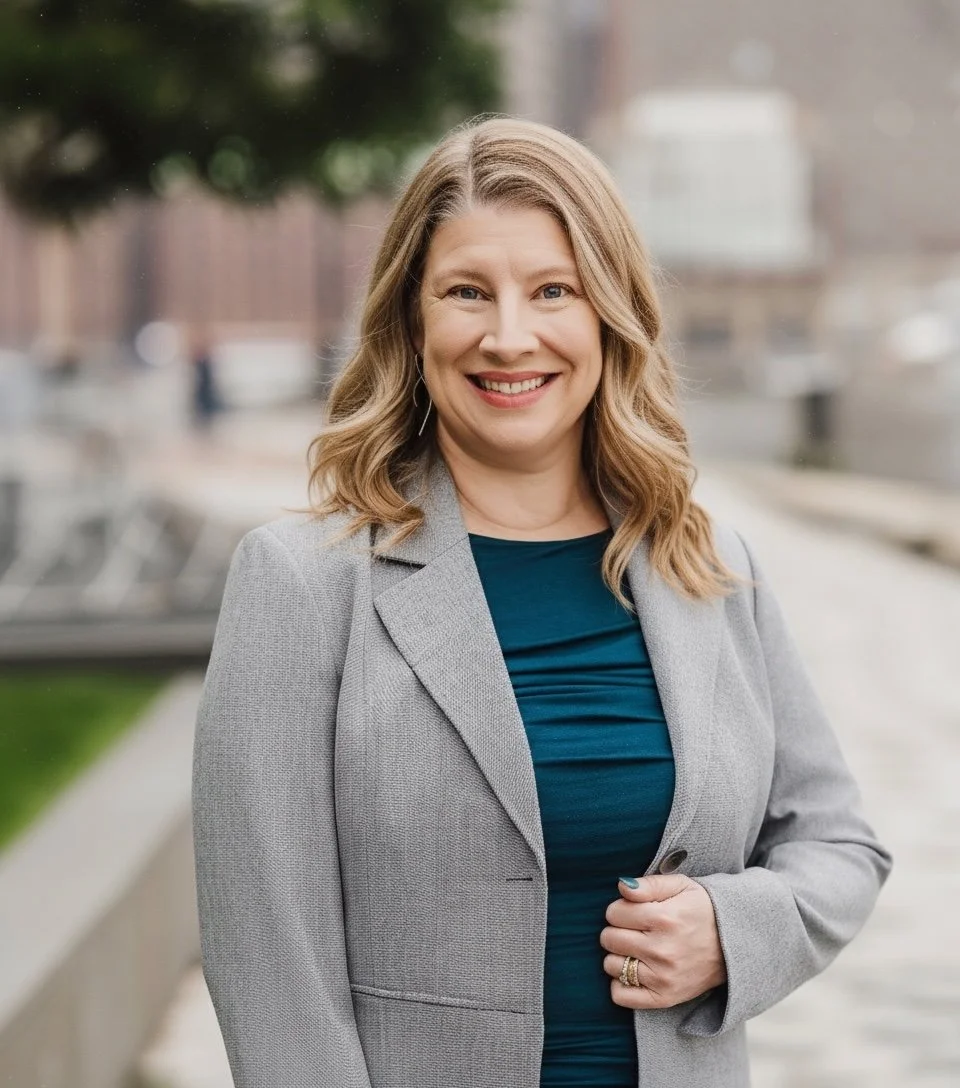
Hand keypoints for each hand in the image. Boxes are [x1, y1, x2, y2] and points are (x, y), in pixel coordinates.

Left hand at [600, 873, 726, 1008]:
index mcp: (663, 918)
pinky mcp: (664, 998)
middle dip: (617, 930)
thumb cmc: (704, 910)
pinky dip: (620, 983)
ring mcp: (662, 977)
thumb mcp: (682, 886)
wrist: (735, 945)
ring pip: (611, 965)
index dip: (620, 908)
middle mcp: (661, 950)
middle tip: (636, 929)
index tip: (634, 911)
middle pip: (609, 938)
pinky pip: (621, 995)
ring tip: (638, 949)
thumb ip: (649, 884)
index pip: (613, 913)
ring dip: (619, 955)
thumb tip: (621, 886)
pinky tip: (635, 969)